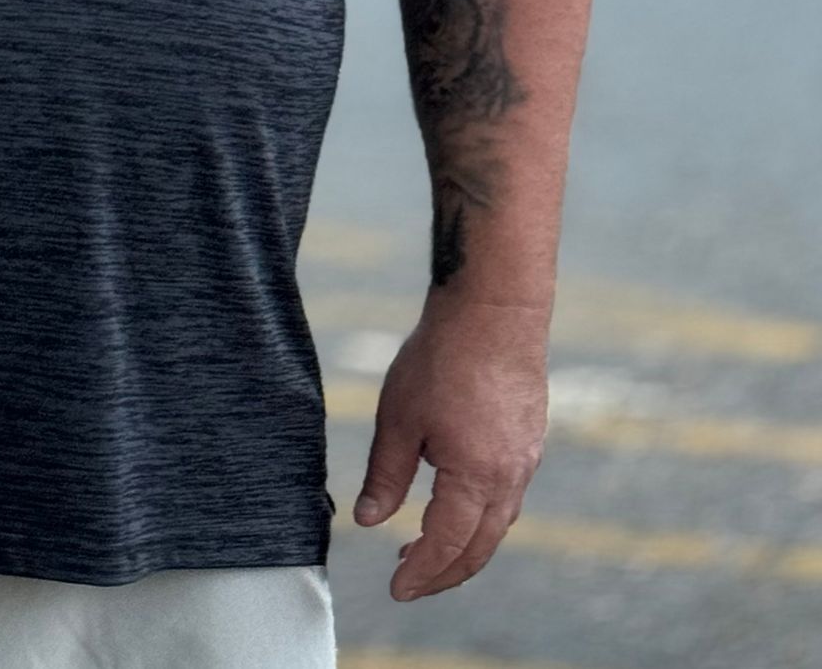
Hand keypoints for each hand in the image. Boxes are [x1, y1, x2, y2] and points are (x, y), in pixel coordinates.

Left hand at [351, 297, 549, 600]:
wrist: (495, 309)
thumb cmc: (442, 358)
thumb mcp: (399, 418)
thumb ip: (386, 475)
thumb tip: (369, 522)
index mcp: (475, 479)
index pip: (447, 547)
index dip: (421, 574)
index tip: (396, 589)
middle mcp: (509, 478)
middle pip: (480, 548)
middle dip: (445, 573)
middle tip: (410, 580)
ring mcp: (526, 459)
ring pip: (498, 524)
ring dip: (465, 546)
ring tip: (425, 546)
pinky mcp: (530, 438)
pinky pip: (508, 496)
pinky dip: (482, 515)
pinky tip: (457, 502)